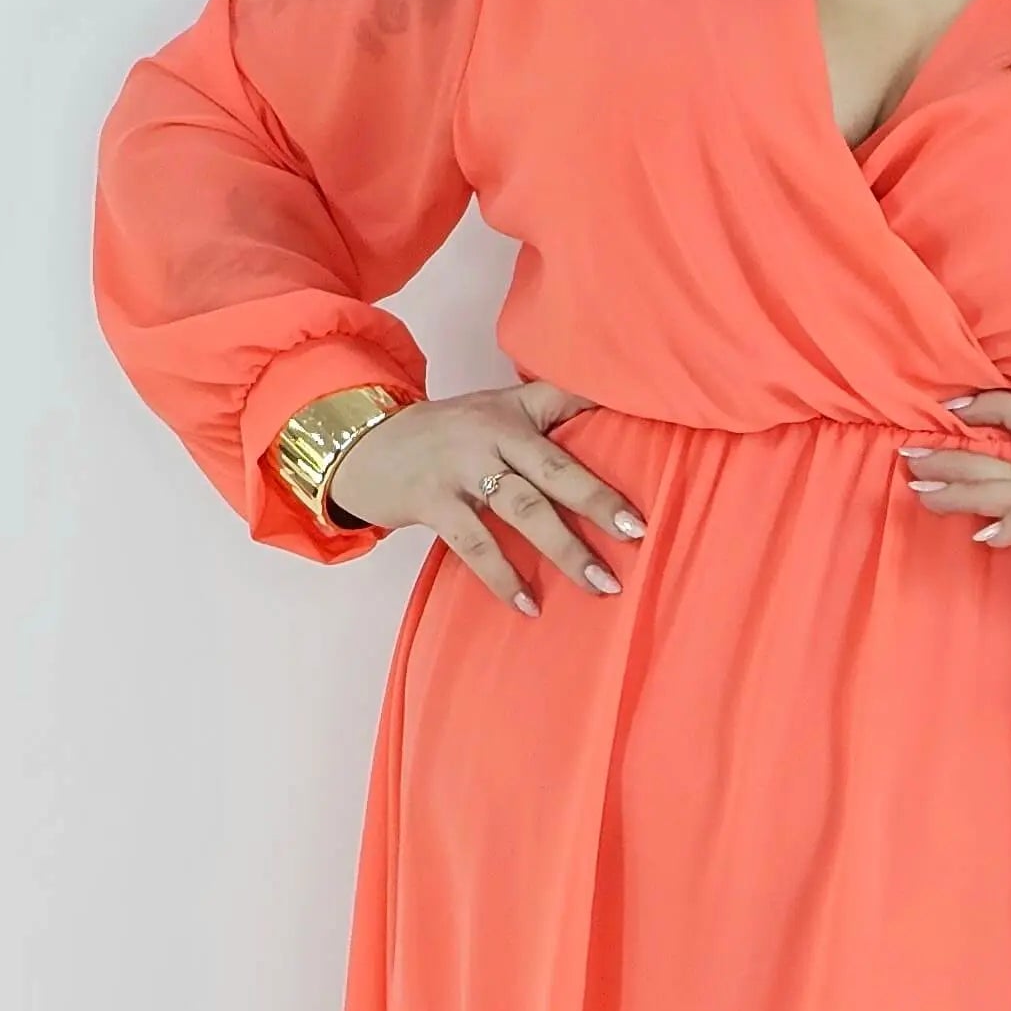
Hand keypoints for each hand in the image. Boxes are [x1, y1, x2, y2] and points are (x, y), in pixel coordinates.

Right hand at [325, 376, 644, 614]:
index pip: (566, 406)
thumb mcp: (490, 411)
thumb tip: (610, 424)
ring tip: (600, 584)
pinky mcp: (432, 501)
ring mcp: (459, 468)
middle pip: (555, 469)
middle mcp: (488, 433)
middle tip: (636, 534)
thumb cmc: (442, 435)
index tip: (648, 441)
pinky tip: (529, 604)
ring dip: (565, 550)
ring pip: (523, 510)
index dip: (607, 417)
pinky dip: (504, 577)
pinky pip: (475, 544)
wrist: (361, 443)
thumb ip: (542, 414)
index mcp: (510, 410)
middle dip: (598, 502)